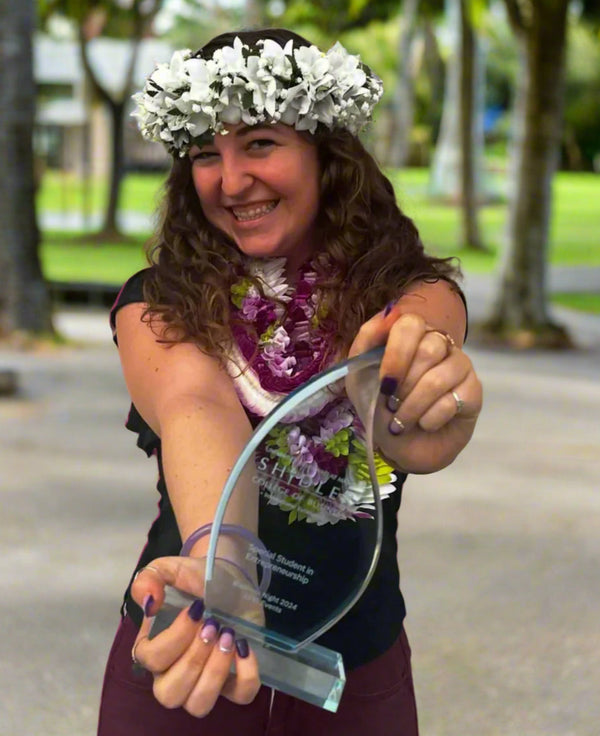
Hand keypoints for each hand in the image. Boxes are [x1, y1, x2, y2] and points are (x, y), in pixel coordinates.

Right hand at [130, 558, 260, 716]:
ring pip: (199, 704)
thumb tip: (149, 602)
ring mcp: (204, 680)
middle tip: (212, 625)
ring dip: (215, 672)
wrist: (228, 575)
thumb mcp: (169, 569)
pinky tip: (245, 647)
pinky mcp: (234, 679)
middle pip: (171, 693)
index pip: (151, 660)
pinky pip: (240, 696)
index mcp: (152, 648)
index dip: (174, 638)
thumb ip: (150, 578)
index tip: (196, 610)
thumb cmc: (194, 577)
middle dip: (193, 659)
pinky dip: (245, 676)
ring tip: (228, 636)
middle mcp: (173, 672)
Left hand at [349, 308, 481, 473]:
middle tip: (392, 403)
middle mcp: (440, 343)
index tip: (385, 381)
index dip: (397, 353)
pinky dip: (428, 419)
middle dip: (404, 385)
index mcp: (412, 334)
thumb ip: (367, 341)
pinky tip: (424, 424)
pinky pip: (451, 402)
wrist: (401, 446)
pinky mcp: (474, 392)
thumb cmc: (381, 406)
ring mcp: (460, 366)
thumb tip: (388, 314)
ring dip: (412, 406)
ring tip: (401, 421)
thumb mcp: (360, 375)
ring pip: (439, 379)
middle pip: (429, 350)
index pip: (411, 324)